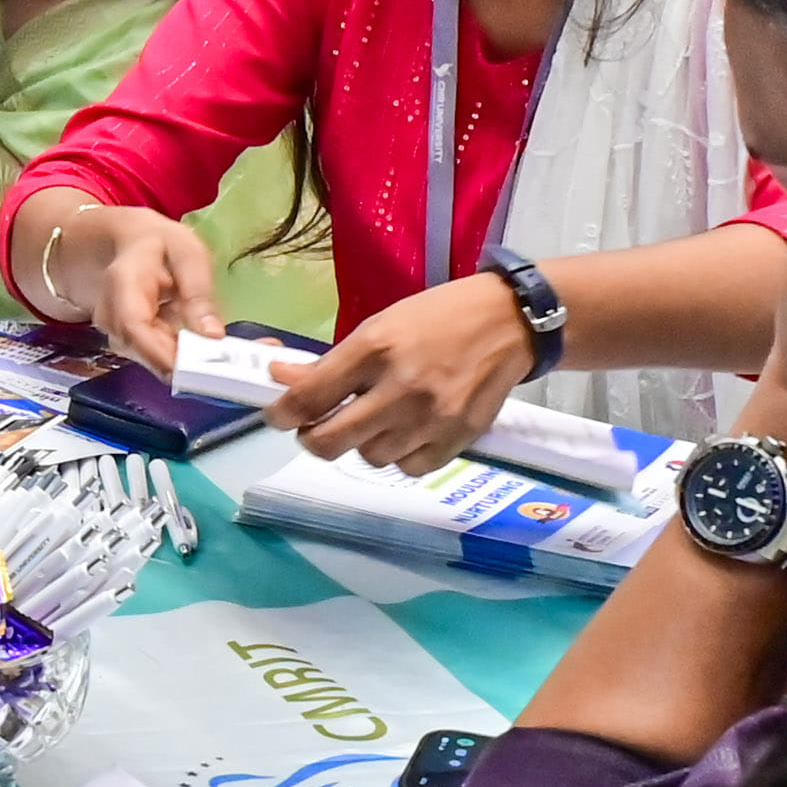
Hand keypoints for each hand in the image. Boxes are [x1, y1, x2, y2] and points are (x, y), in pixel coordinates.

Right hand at [16, 190, 214, 365]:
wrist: (127, 242)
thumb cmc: (161, 245)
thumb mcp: (189, 255)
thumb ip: (198, 293)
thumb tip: (213, 337)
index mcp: (123, 281)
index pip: (134, 326)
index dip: (162, 355)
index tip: (197, 371)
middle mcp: (108, 311)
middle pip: (139, 349)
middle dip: (179, 362)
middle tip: (217, 368)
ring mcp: (111, 328)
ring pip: (145, 356)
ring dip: (178, 358)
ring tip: (209, 351)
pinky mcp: (121, 339)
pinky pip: (149, 355)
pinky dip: (173, 355)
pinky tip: (193, 347)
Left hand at [270, 274, 538, 472]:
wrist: (508, 323)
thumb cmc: (437, 318)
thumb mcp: (379, 326)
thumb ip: (332, 362)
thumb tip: (284, 380)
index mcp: (375, 349)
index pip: (310, 398)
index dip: (282, 414)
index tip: (278, 416)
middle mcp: (400, 388)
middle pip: (330, 442)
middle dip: (313, 438)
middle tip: (317, 426)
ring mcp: (430, 419)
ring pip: (369, 458)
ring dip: (363, 443)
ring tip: (377, 418)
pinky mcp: (457, 440)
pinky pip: (408, 468)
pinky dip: (400, 455)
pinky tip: (407, 430)